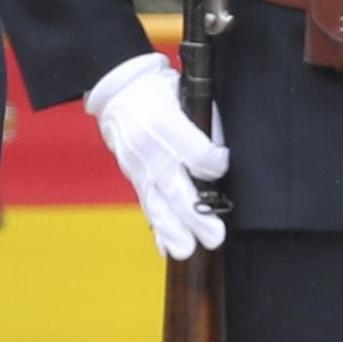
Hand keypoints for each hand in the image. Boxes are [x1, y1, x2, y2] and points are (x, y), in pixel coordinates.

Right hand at [85, 53, 229, 260]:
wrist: (120, 91)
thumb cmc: (160, 92)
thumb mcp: (187, 95)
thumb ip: (205, 128)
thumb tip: (219, 163)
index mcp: (165, 120)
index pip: (197, 152)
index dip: (215, 163)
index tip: (222, 162)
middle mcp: (149, 147)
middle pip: (175, 185)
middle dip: (196, 215)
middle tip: (215, 236)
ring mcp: (138, 165)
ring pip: (157, 203)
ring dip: (174, 230)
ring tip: (187, 250)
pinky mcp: (134, 176)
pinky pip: (147, 205)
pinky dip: (159, 229)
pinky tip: (169, 247)